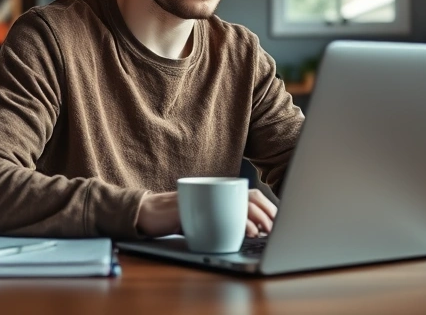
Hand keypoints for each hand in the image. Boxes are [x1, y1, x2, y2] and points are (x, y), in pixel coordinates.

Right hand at [136, 189, 278, 238]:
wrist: (147, 213)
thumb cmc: (176, 218)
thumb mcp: (205, 220)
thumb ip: (225, 222)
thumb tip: (255, 232)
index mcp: (220, 193)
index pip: (250, 194)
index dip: (266, 206)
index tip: (278, 220)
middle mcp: (215, 191)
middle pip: (249, 197)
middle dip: (266, 213)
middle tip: (275, 228)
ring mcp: (205, 196)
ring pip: (239, 203)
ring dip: (256, 217)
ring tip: (264, 231)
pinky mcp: (197, 206)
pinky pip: (220, 213)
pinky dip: (239, 223)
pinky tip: (247, 232)